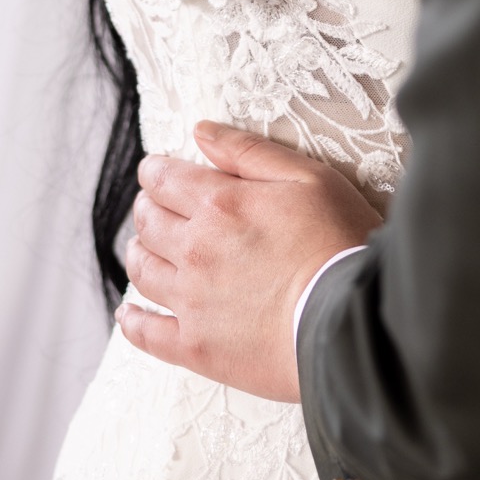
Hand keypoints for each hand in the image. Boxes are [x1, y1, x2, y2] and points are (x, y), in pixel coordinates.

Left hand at [117, 123, 381, 400]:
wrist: (350, 321)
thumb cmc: (339, 243)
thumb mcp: (308, 178)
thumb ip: (249, 152)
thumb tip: (201, 131)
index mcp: (219, 206)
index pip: (164, 179)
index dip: (155, 171)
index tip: (156, 171)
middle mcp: (194, 250)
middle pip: (148, 222)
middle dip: (147, 207)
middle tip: (155, 206)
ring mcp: (191, 301)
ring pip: (143, 271)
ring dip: (139, 253)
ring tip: (146, 249)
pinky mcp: (196, 347)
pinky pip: (146, 334)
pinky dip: (132, 322)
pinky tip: (129, 314)